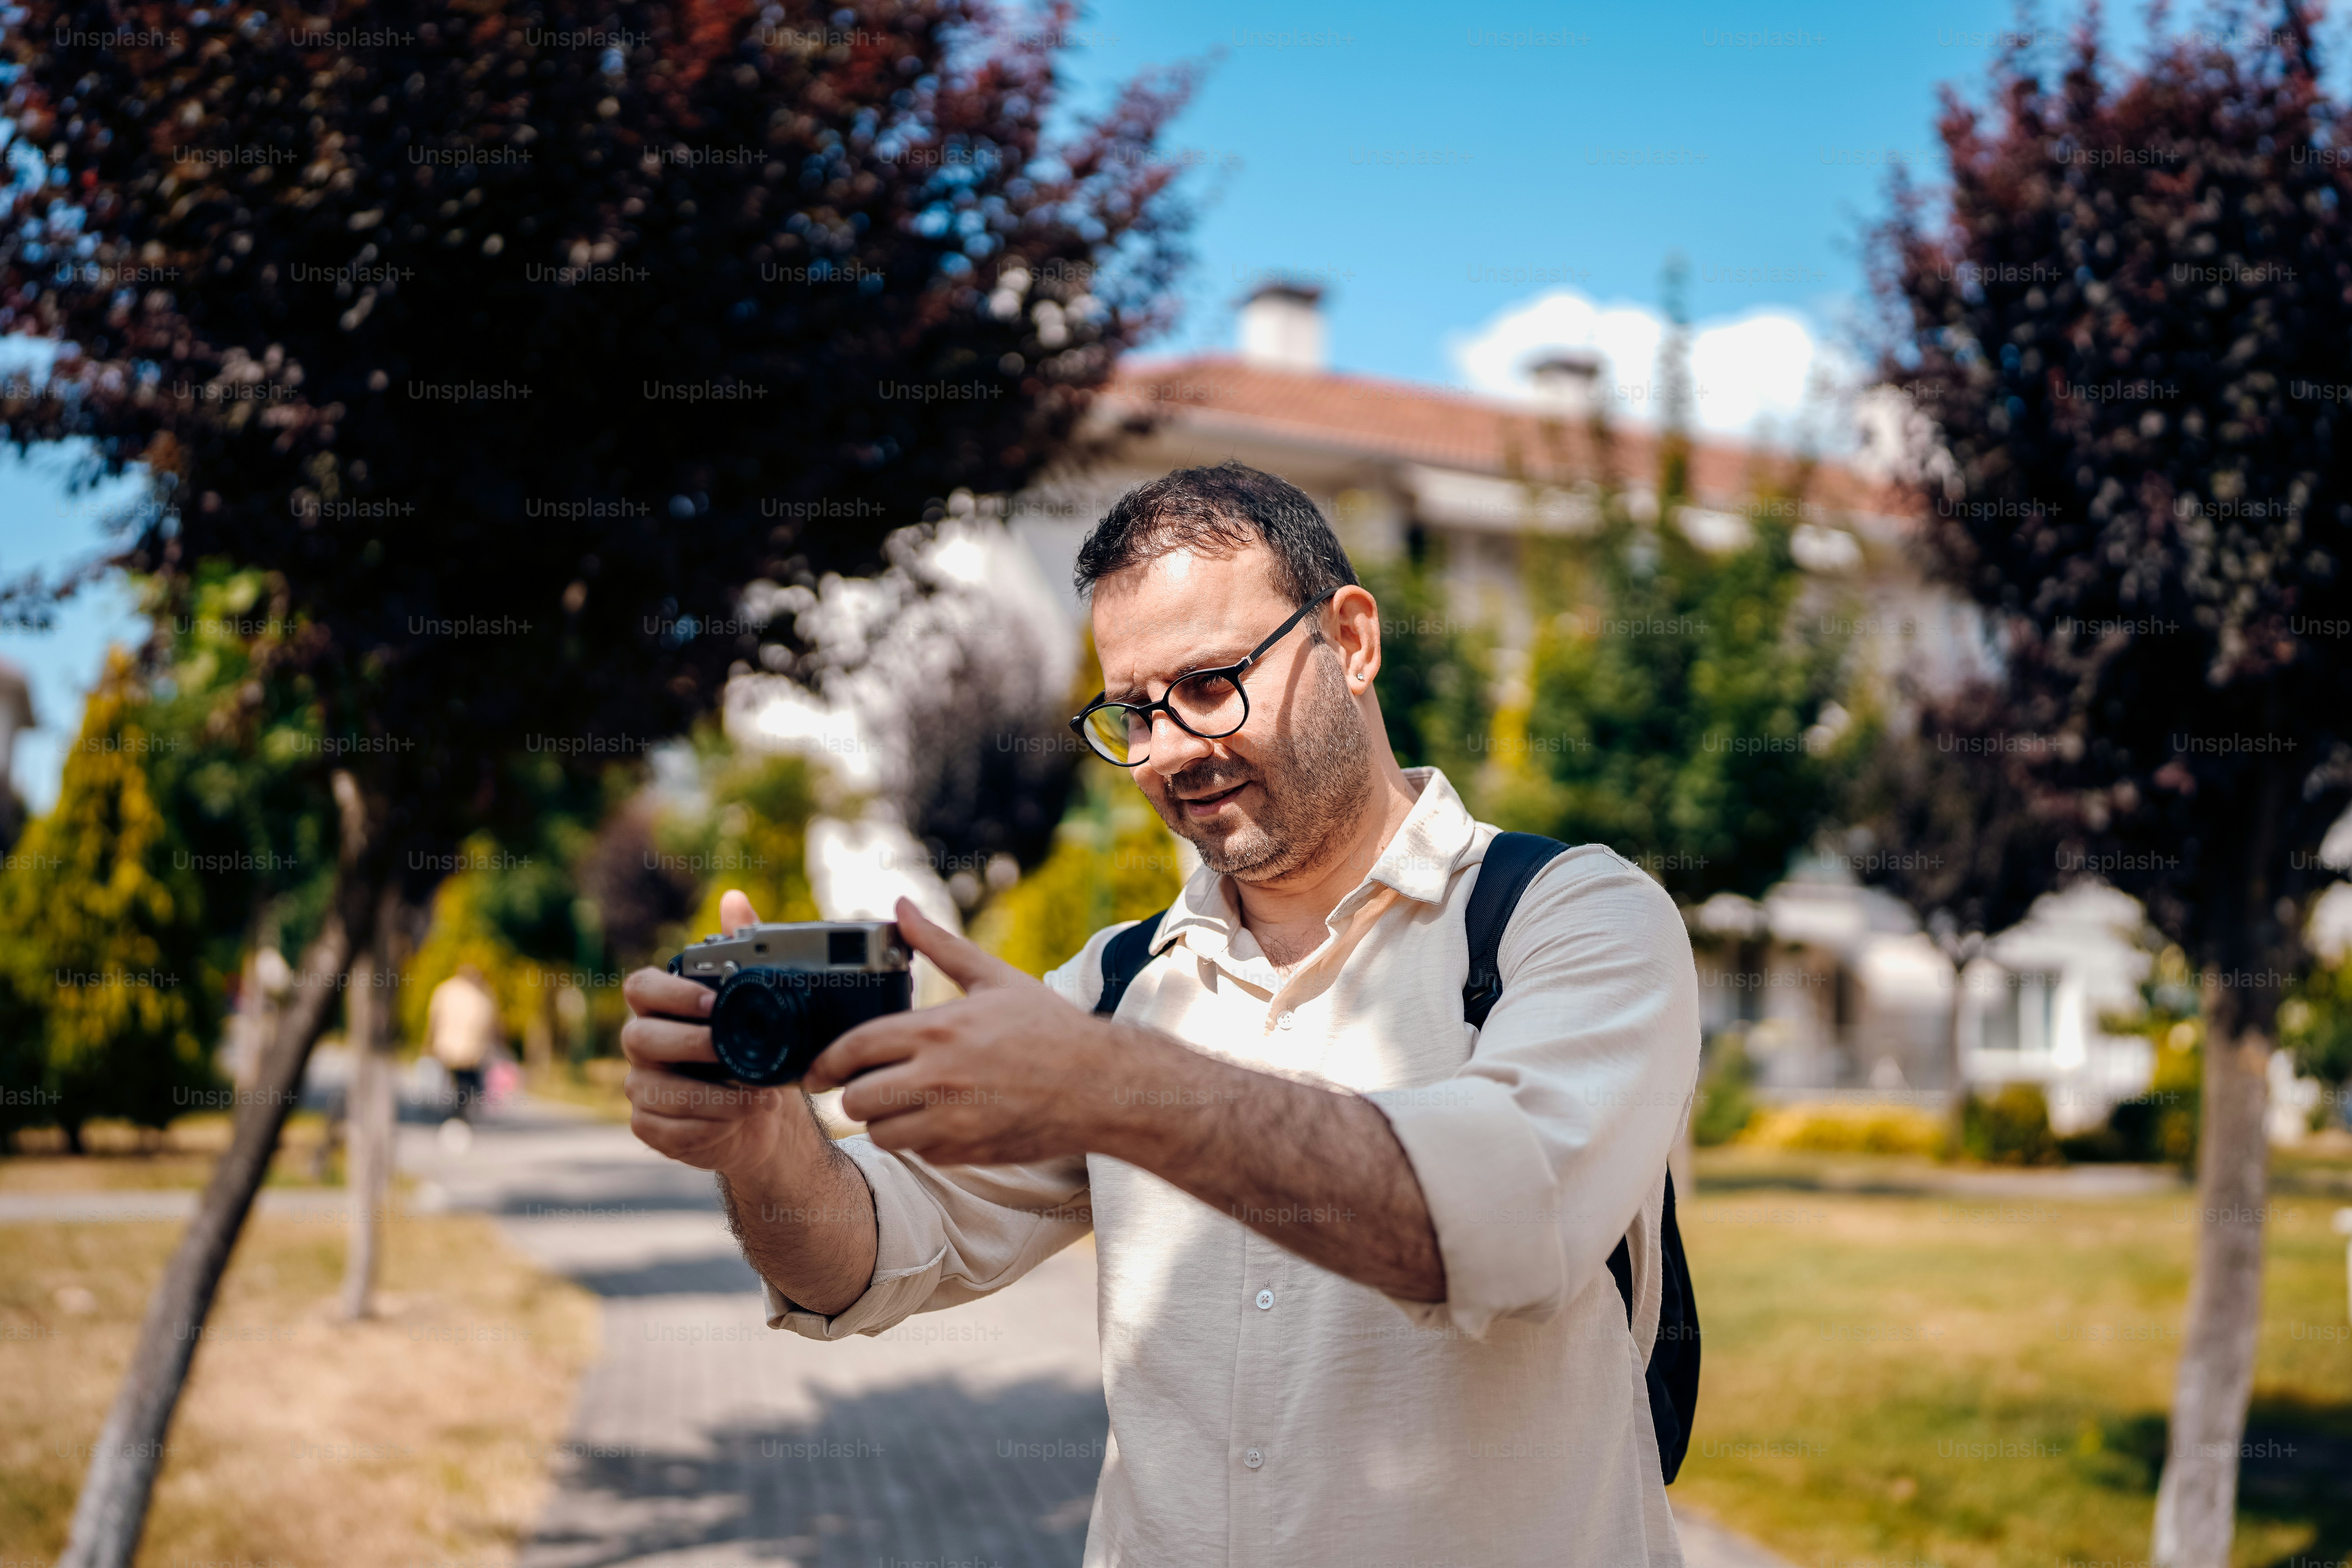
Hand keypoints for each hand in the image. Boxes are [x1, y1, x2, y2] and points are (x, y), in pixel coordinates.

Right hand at [620, 890, 803, 1177]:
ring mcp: (640, 1087)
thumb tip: (734, 898)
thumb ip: (738, 949)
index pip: (641, 987)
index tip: (713, 1002)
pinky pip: (667, 1129)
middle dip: (689, 1044)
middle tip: (731, 1052)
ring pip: (655, 1089)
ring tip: (753, 1096)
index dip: (672, 993)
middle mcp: (640, 1044)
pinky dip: (706, 1127)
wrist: (760, 1114)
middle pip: (639, 1037)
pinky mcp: (648, 1126)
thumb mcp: (752, 1003)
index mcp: (658, 1007)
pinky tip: (735, 1122)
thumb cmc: (750, 1051)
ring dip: (709, 1095)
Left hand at [803, 897, 1131, 1164]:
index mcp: (938, 1031)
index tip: (815, 1070)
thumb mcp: (994, 978)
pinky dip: (920, 1140)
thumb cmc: (1049, 1028)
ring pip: (881, 1133)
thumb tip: (900, 905)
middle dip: (853, 1093)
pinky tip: (942, 1118)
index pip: (854, 1049)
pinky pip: (918, 1153)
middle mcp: (938, 1080)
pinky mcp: (966, 1153)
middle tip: (865, 1084)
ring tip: (904, 1102)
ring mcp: (952, 1122)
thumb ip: (939, 944)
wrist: (1101, 1086)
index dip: (824, 1062)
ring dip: (884, 1120)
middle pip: (856, 1101)